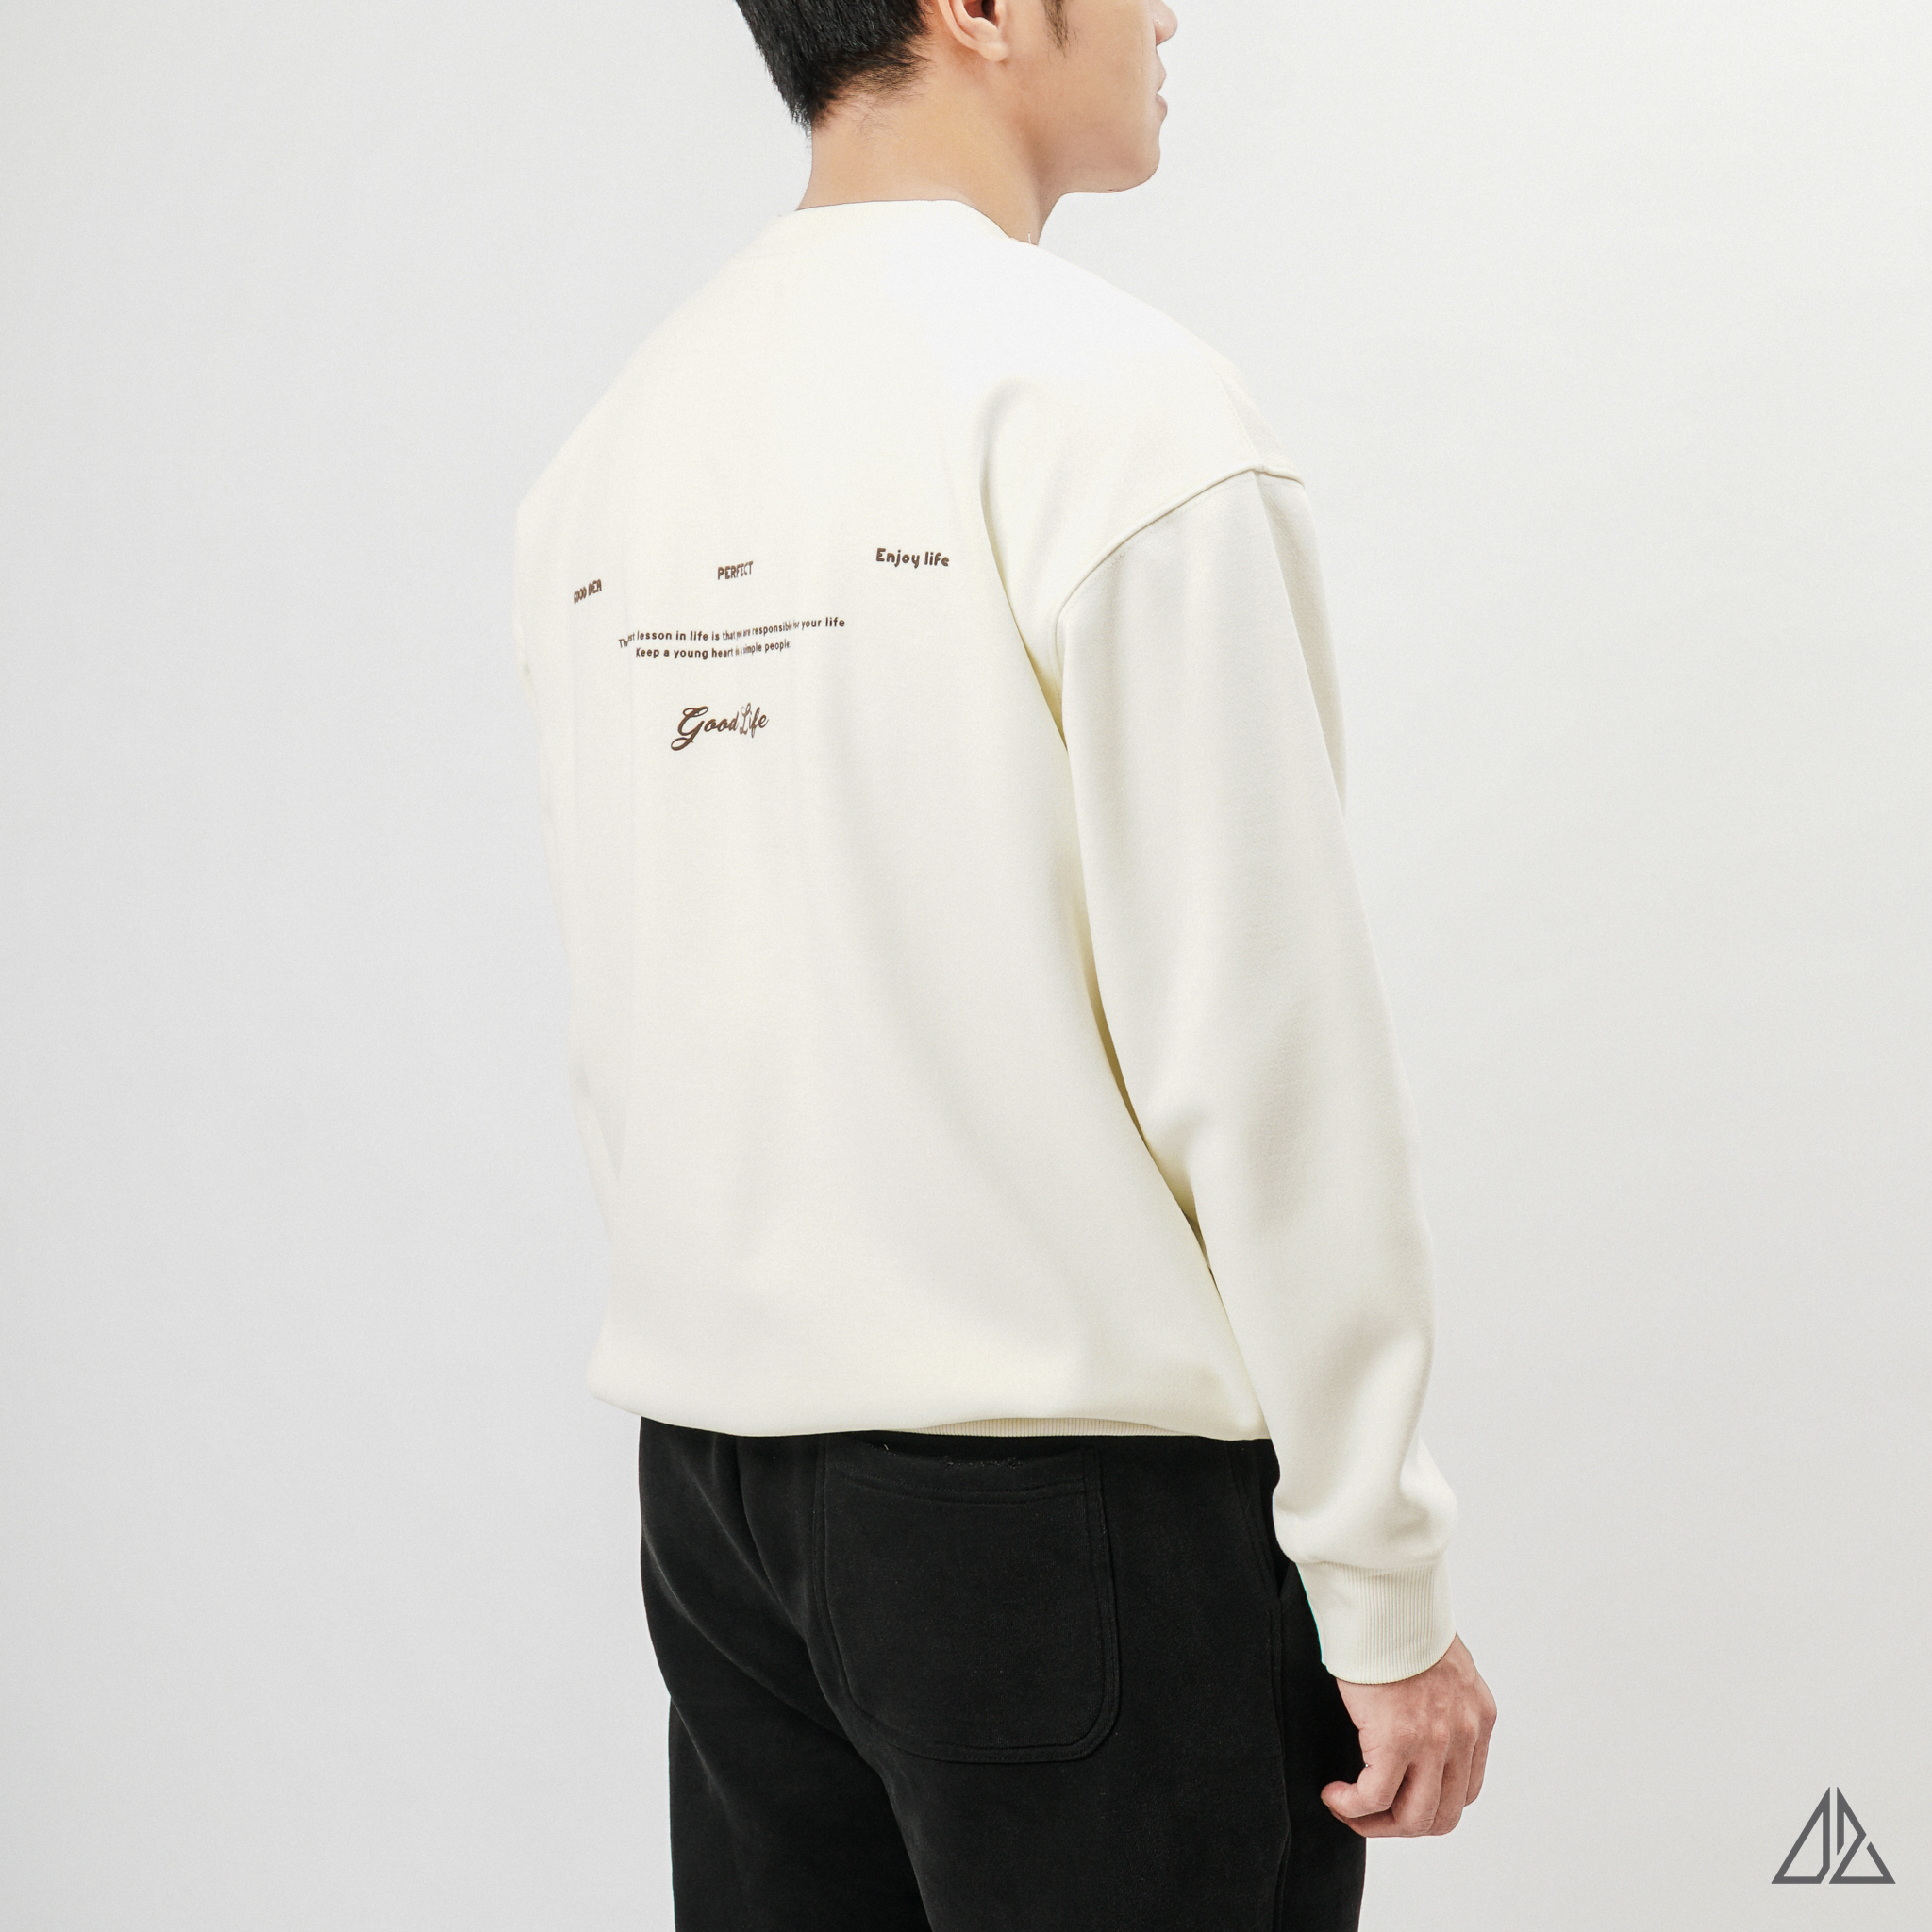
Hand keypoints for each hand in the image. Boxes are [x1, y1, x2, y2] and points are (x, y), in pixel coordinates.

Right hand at [1320, 1633, 1495, 1836]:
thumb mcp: (1440, 1663)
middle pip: (1442, 1815)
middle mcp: (1464, 1733)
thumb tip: (1417, 1719)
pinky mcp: (1396, 1738)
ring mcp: (1434, 1740)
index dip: (1428, 1804)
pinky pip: (1375, 1796)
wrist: (1384, 1594)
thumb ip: (1441, 1698)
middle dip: (1401, 1824)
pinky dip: (1352, 1805)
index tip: (1396, 1798)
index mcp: (1478, 1715)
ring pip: (1413, 1817)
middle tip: (1368, 1815)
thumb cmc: (1400, 1617)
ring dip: (1377, 1823)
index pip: (1465, 1790)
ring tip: (1347, 1808)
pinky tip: (1334, 1793)